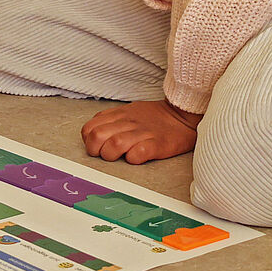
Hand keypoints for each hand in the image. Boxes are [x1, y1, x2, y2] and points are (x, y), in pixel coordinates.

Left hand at [81, 99, 202, 163]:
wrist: (182, 115)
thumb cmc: (153, 117)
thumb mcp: (128, 112)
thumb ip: (110, 120)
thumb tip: (93, 135)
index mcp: (119, 114)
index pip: (89, 128)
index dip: (89, 141)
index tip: (97, 147)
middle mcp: (128, 122)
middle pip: (97, 136)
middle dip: (96, 151)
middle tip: (106, 155)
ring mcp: (142, 132)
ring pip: (114, 144)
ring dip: (112, 155)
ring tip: (121, 157)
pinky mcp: (157, 144)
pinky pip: (138, 153)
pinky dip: (133, 158)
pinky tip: (136, 157)